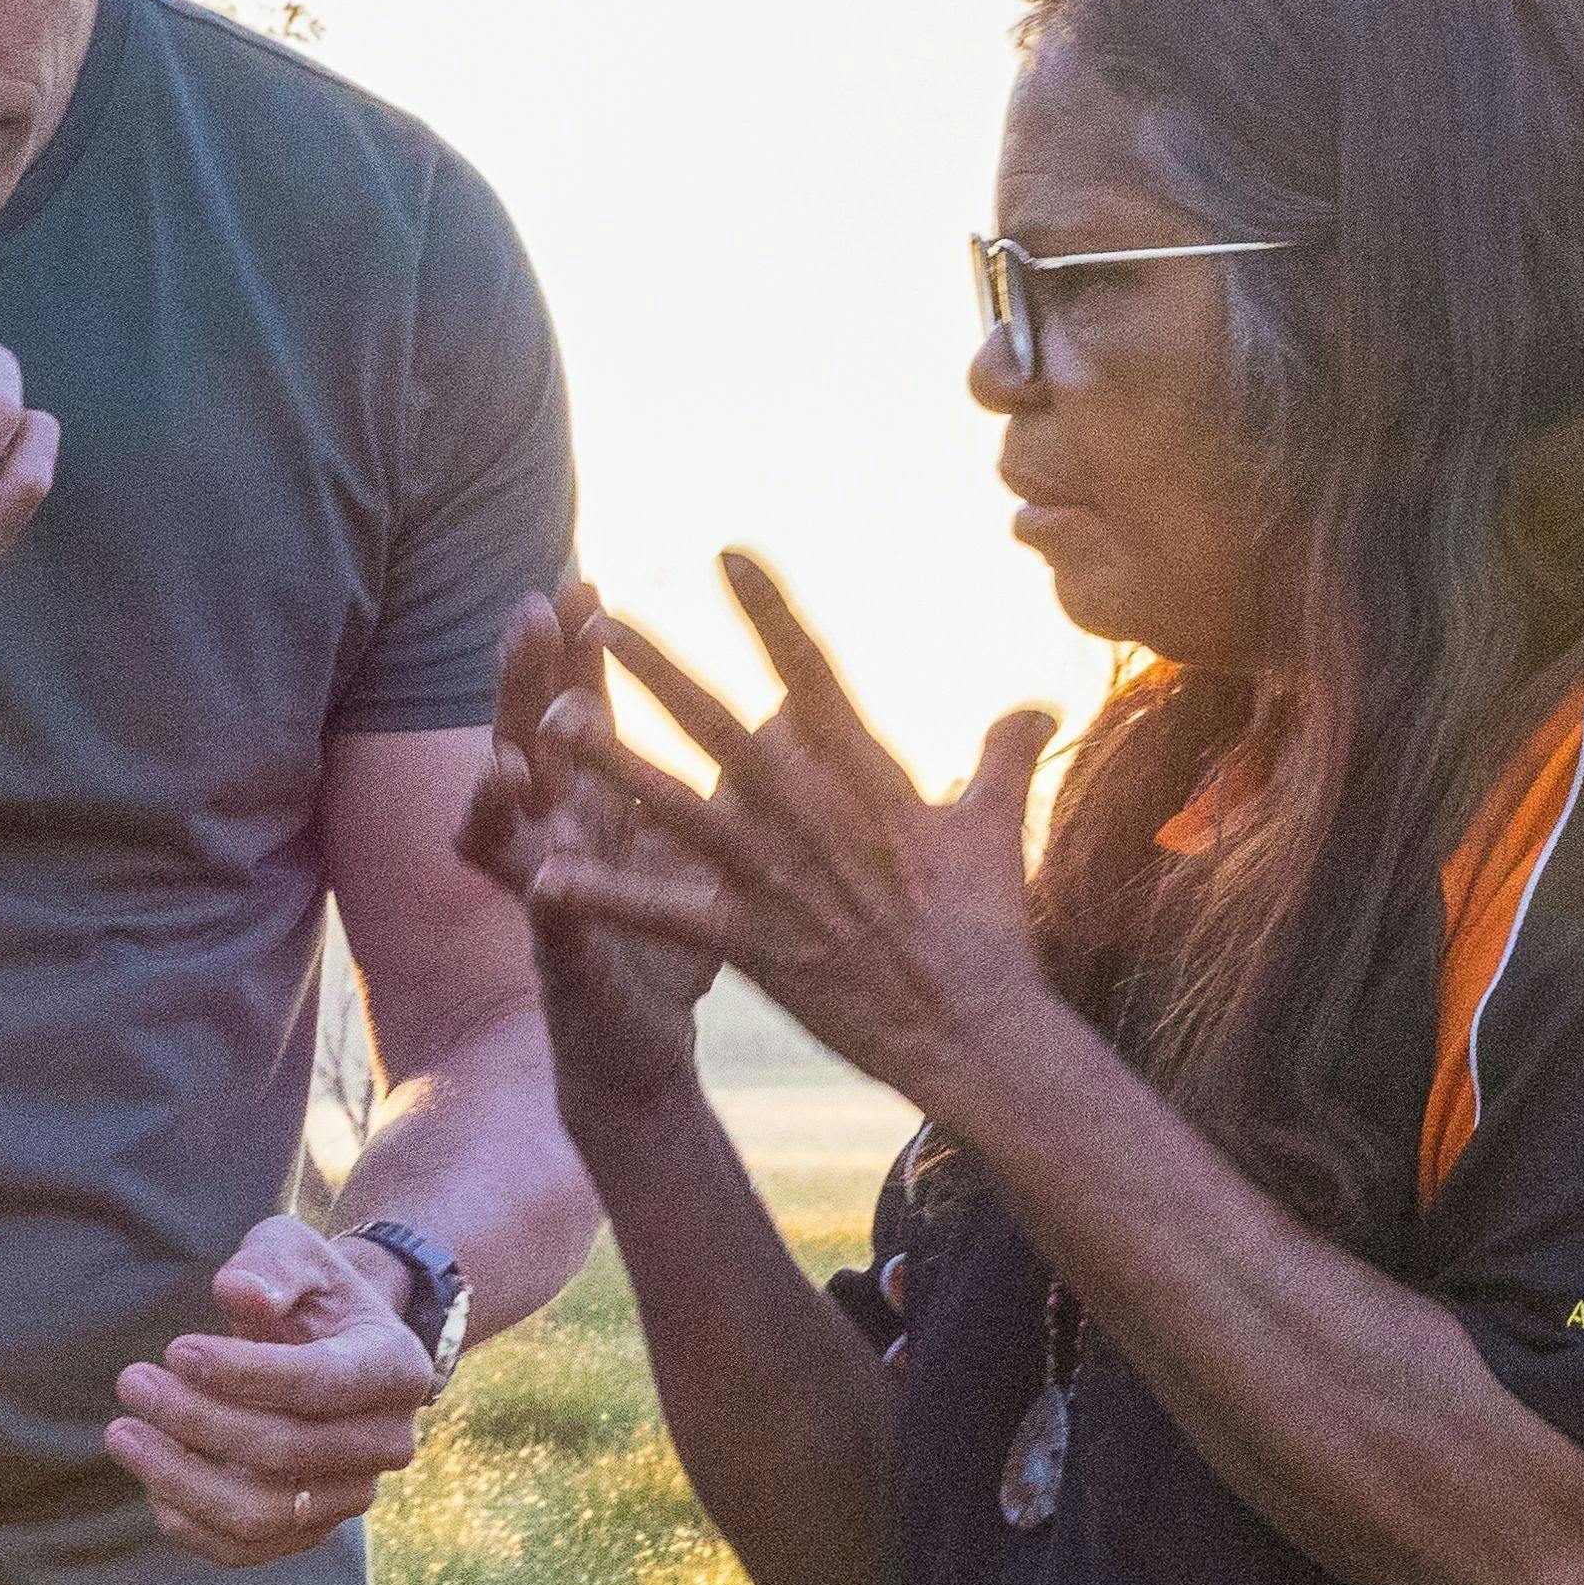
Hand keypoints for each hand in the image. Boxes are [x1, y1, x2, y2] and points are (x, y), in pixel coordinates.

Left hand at [109, 1211, 441, 1565]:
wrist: (333, 1345)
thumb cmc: (306, 1293)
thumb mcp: (295, 1251)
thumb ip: (271, 1263)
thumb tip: (238, 1291)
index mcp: (396, 1367)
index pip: (320, 1383)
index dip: (244, 1373)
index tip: (174, 1349)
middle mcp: (388, 1443)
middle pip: (285, 1450)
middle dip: (198, 1419)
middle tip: (131, 1381)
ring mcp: (352, 1495)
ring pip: (262, 1514)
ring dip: (182, 1479)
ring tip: (122, 1433)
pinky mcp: (312, 1529)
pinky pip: (246, 1548)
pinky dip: (190, 1521)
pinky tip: (150, 1479)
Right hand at [459, 587, 719, 1107]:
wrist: (641, 1054)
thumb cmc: (674, 943)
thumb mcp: (710, 846)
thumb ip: (734, 778)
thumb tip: (778, 705)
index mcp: (597, 804)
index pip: (579, 708)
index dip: (578, 650)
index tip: (583, 583)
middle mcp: (558, 835)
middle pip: (526, 738)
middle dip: (524, 679)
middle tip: (531, 614)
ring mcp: (548, 892)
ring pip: (507, 819)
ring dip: (502, 774)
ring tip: (511, 742)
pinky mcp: (563, 955)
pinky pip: (542, 913)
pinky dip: (540, 886)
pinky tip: (535, 869)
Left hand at [526, 552, 1068, 1113]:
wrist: (976, 1030)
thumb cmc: (987, 929)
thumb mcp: (998, 826)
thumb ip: (1006, 754)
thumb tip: (1038, 703)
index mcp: (868, 779)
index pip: (811, 675)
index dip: (768, 612)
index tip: (728, 554)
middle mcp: (815, 818)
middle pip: (724, 728)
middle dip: (659, 671)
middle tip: (599, 619)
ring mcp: (778, 880)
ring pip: (680, 806)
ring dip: (615, 761)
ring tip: (554, 721)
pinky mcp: (751, 943)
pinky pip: (664, 914)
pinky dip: (604, 897)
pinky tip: (545, 876)